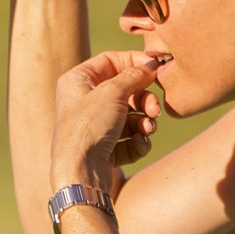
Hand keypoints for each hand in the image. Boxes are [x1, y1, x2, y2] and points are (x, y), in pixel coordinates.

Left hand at [51, 49, 161, 190]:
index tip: (156, 68)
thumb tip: (150, 66)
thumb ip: (133, 75)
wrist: (80, 172)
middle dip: (144, 99)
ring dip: (145, 121)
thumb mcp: (112, 93)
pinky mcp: (105, 147)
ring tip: (148, 129)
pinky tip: (139, 143)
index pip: (111, 61)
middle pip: (125, 89)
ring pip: (131, 115)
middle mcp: (85, 101)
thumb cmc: (89, 127)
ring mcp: (95, 125)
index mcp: (78, 81)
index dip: (135, 62)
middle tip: (155, 109)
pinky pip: (129, 137)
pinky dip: (138, 140)